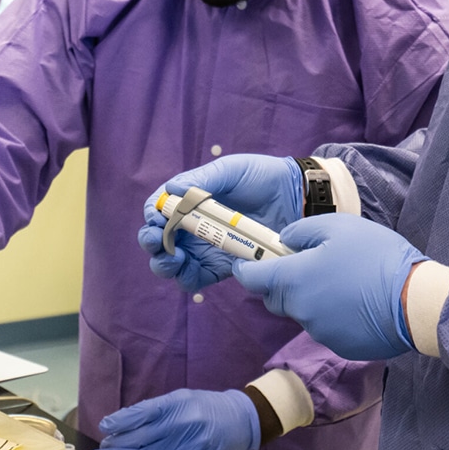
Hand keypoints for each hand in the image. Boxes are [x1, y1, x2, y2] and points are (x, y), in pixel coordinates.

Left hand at [88, 389, 259, 449]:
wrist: (241, 422)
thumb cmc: (206, 408)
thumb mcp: (182, 399)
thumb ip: (155, 411)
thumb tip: (123, 425)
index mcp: (180, 403)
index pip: (145, 412)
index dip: (123, 420)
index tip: (105, 426)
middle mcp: (184, 424)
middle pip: (144, 438)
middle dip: (118, 447)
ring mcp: (191, 446)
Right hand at [139, 155, 301, 289]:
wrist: (296, 197)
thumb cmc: (262, 177)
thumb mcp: (230, 170)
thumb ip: (202, 180)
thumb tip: (171, 190)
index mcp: (191, 201)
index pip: (160, 209)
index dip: (152, 215)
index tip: (156, 218)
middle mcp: (193, 226)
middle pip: (159, 240)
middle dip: (152, 242)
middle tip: (158, 241)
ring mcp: (206, 248)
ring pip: (173, 264)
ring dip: (164, 264)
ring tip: (174, 258)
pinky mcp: (222, 267)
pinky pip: (196, 279)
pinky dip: (186, 278)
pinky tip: (189, 269)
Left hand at [233, 213, 426, 360]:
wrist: (415, 300)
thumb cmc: (376, 257)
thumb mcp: (338, 227)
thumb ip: (301, 231)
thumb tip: (284, 241)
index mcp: (294, 279)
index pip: (252, 279)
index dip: (245, 269)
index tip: (245, 262)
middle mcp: (300, 310)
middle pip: (275, 298)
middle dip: (280, 283)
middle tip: (305, 265)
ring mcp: (319, 331)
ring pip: (302, 312)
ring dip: (311, 298)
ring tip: (341, 280)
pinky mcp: (340, 345)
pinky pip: (325, 326)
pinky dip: (332, 314)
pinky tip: (356, 301)